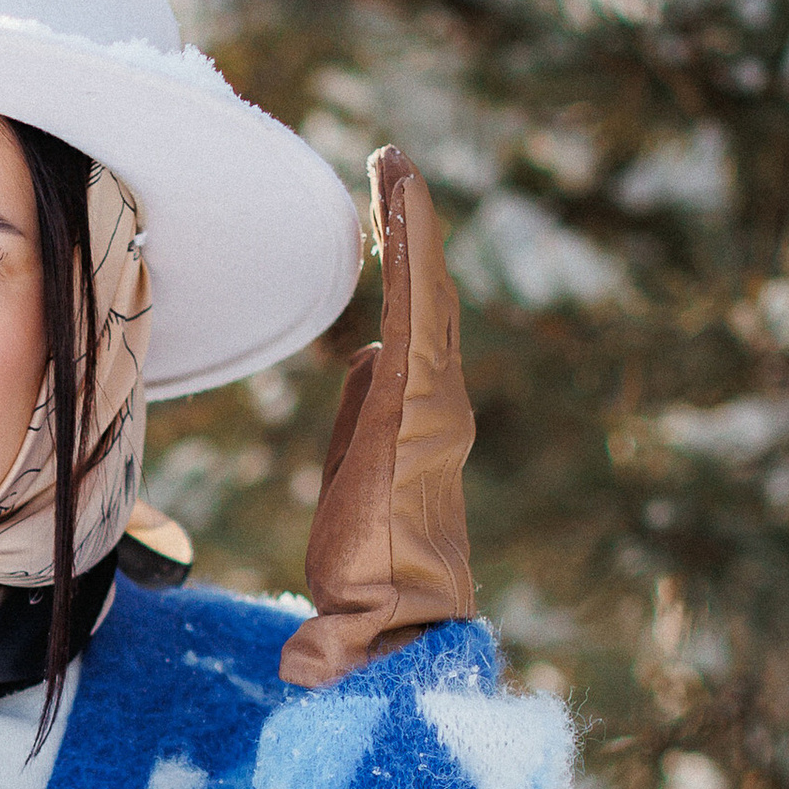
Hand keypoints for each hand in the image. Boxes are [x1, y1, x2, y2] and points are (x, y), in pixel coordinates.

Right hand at [278, 146, 474, 689]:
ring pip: (428, 312)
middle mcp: (437, 401)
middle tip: (391, 159)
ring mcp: (433, 413)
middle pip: (429, 290)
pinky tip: (391, 280)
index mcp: (418, 414)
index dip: (408, 234)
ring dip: (410, 252)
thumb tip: (366, 365)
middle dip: (410, 222)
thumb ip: (360, 433)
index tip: (396, 173)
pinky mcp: (416, 429)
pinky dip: (406, 298)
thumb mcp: (351, 528)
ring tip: (390, 195)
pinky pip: (417, 345)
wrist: (399, 629)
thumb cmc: (367, 591)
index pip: (417, 302)